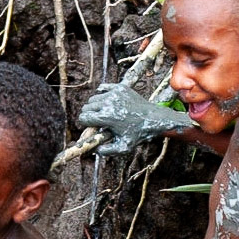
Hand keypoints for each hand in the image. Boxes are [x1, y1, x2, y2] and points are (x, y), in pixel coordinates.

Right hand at [78, 83, 193, 155]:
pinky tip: (107, 101)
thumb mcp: (123, 148)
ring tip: (103, 112)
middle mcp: (108, 103)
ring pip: (93, 98)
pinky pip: (103, 88)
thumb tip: (93, 149)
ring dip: (95, 106)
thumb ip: (105, 151)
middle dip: (89, 115)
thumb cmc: (138, 134)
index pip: (83, 118)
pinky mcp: (120, 88)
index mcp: (106, 117)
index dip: (85, 124)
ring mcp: (114, 93)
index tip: (91, 126)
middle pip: (86, 107)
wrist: (154, 118)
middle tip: (98, 121)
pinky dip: (102, 94)